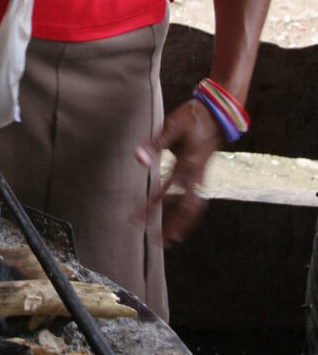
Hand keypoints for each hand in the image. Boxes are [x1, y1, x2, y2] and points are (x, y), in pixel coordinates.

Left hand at [134, 98, 223, 247]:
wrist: (219, 112)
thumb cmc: (193, 117)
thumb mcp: (172, 125)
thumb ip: (155, 143)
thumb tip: (138, 159)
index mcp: (188, 164)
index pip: (165, 192)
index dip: (150, 207)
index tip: (136, 219)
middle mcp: (197, 175)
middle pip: (185, 208)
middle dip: (171, 225)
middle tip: (157, 241)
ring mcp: (202, 176)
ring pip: (194, 207)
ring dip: (182, 223)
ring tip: (170, 238)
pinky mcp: (202, 174)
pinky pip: (196, 200)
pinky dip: (189, 213)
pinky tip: (181, 220)